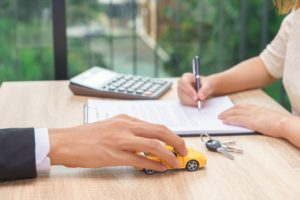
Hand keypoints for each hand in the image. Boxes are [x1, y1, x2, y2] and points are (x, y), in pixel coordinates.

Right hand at [48, 114, 187, 171]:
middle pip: (159, 131)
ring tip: (176, 162)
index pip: (155, 125)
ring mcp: (120, 140)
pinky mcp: (114, 154)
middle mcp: (125, 126)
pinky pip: (139, 159)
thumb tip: (147, 142)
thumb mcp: (111, 126)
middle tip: (183, 151)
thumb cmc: (87, 135)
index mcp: (125, 119)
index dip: (170, 135)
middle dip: (176, 141)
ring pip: (153, 145)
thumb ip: (129, 131)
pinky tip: (161, 168)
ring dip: (168, 154)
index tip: (177, 142)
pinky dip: (153, 164)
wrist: (66, 142)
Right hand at [177, 73, 214, 106]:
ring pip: (183, 99)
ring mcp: (180, 91)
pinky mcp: (181, 97)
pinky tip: (198, 102)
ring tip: (202, 102)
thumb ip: (205, 90)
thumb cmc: (205, 84)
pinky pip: (185, 103)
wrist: (205, 87)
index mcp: (186, 77)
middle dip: (192, 99)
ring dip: (193, 102)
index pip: (184, 84)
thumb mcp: (208, 85)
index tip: (197, 97)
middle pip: (182, 92)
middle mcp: (181, 84)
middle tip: (200, 103)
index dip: (190, 91)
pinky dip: (192, 104)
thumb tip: (200, 97)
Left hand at [218, 104, 288, 137]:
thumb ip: (261, 117)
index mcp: (257, 108)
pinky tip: (224, 122)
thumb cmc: (279, 123)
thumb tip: (257, 121)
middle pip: (236, 108)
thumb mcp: (268, 117)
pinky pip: (236, 119)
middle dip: (227, 111)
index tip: (229, 110)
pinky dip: (229, 119)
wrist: (284, 123)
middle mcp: (253, 109)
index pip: (242, 106)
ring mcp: (251, 115)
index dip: (234, 108)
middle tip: (221, 113)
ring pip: (234, 113)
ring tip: (220, 117)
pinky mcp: (250, 121)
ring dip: (225, 114)